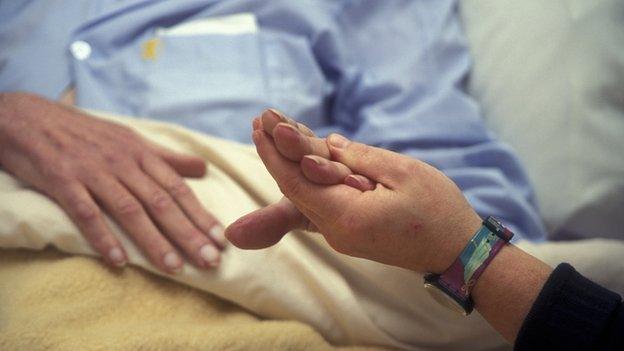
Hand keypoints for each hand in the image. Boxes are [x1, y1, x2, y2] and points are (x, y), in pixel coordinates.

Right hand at [0, 92, 225, 272]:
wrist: (29, 117)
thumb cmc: (85, 133)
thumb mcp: (129, 139)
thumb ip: (166, 158)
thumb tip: (202, 169)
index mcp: (140, 153)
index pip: (177, 188)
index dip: (200, 215)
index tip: (219, 240)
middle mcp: (122, 162)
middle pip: (161, 202)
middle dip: (187, 233)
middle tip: (209, 261)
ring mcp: (93, 172)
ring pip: (130, 210)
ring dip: (153, 241)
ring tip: (174, 268)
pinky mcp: (62, 181)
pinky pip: (86, 212)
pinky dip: (103, 237)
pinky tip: (118, 261)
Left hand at [228, 110, 481, 273]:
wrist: (458, 254)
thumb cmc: (438, 212)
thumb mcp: (402, 173)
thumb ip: (359, 158)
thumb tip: (327, 145)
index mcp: (347, 218)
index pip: (296, 182)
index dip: (275, 152)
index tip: (261, 123)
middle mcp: (336, 232)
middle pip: (296, 188)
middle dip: (278, 152)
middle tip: (264, 119)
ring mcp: (341, 235)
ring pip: (307, 195)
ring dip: (291, 163)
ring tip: (277, 130)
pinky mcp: (350, 232)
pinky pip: (322, 203)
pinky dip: (311, 179)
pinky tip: (302, 157)